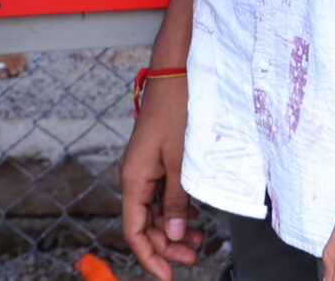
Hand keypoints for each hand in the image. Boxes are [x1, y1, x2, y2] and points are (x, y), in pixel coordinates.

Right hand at [121, 75, 201, 280]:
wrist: (177, 73)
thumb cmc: (176, 110)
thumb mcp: (180, 161)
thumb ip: (176, 200)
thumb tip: (175, 233)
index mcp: (133, 179)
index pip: (135, 230)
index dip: (150, 256)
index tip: (168, 274)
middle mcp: (136, 176)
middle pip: (146, 224)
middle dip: (168, 245)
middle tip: (195, 256)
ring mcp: (147, 168)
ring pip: (157, 211)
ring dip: (176, 228)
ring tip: (200, 240)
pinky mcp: (159, 160)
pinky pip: (164, 194)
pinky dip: (179, 208)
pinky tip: (195, 216)